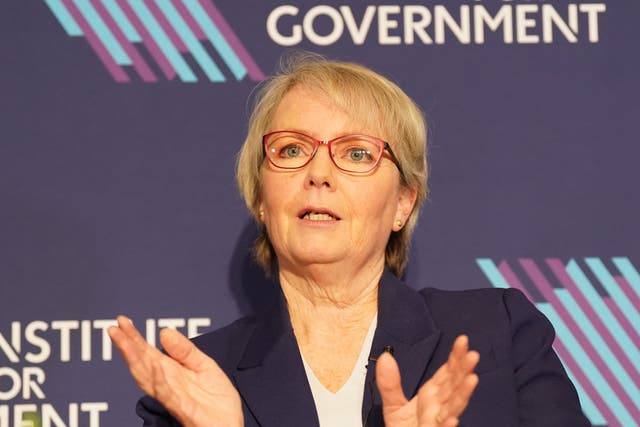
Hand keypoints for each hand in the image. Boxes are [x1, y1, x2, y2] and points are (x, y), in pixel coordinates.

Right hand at [108, 316, 242, 426]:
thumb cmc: (217, 401)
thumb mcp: (204, 367)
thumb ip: (185, 351)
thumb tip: (164, 331)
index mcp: (172, 373)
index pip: (148, 353)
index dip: (134, 338)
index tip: (121, 321)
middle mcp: (168, 385)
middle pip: (142, 364)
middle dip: (127, 347)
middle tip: (113, 329)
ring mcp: (174, 398)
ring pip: (149, 379)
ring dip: (135, 361)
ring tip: (124, 343)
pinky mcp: (185, 411)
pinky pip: (170, 395)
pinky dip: (161, 381)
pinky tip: (156, 366)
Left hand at [376, 335, 478, 426]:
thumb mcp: (394, 405)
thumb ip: (390, 383)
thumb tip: (385, 357)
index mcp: (433, 397)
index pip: (447, 373)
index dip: (455, 358)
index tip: (462, 341)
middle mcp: (440, 408)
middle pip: (454, 387)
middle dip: (464, 371)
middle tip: (472, 355)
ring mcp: (439, 423)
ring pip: (454, 407)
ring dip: (463, 394)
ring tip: (472, 379)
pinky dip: (448, 425)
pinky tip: (452, 418)